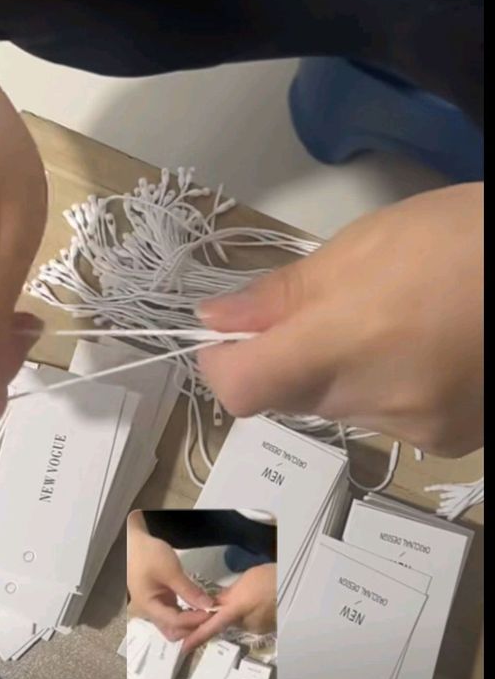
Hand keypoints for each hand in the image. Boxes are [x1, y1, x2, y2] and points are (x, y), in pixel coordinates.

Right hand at [127, 510, 213, 640]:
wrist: (134, 542)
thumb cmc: (149, 555)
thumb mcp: (171, 571)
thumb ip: (189, 591)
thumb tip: (209, 606)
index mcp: (148, 607)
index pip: (175, 622)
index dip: (195, 620)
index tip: (213, 612)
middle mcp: (150, 612)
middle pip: (172, 631)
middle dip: (192, 629)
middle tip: (211, 617)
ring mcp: (155, 607)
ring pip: (173, 626)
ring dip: (190, 623)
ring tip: (208, 614)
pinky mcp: (160, 601)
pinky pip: (174, 615)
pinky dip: (187, 614)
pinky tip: (199, 608)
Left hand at [182, 563, 276, 653]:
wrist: (296, 585)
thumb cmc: (269, 577)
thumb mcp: (244, 581)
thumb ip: (226, 596)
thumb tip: (212, 605)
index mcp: (236, 609)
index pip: (211, 626)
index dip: (196, 637)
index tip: (183, 648)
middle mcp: (246, 624)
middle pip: (226, 623)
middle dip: (226, 613)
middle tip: (239, 597)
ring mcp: (258, 630)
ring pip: (240, 623)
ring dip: (241, 613)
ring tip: (255, 596)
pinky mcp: (267, 631)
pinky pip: (253, 624)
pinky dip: (253, 615)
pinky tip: (262, 602)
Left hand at [198, 184, 482, 456]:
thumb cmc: (461, 236)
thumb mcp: (363, 245)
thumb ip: (284, 293)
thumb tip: (217, 321)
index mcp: (342, 344)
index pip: (241, 390)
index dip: (222, 364)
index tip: (233, 336)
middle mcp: (374, 402)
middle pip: (293, 398)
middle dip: (294, 359)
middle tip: (332, 309)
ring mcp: (417, 429)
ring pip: (343, 409)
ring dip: (347, 374)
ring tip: (399, 322)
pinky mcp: (451, 442)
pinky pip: (392, 420)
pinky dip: (393, 389)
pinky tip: (431, 349)